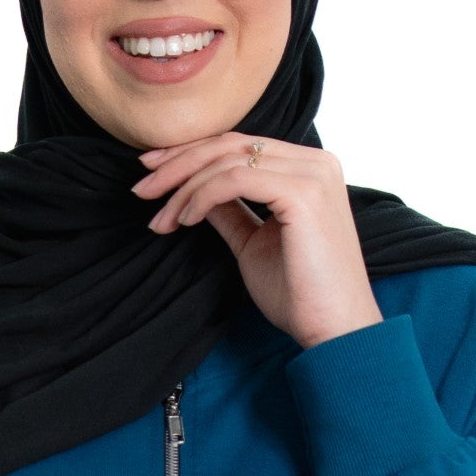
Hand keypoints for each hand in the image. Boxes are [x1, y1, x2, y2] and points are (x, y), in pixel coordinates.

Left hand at [132, 133, 381, 348]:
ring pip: (228, 159)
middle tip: (141, 188)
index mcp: (308, 169)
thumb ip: (229, 211)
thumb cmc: (300, 296)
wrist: (335, 330)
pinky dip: (201, 196)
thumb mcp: (253, 244)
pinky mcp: (303, 193)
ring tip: (160, 217)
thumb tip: (194, 192)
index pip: (240, 145)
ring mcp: (312, 174)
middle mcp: (315, 162)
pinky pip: (234, 180)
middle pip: (231, 144)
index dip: (191, 155)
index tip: (152, 175)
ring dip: (183, 187)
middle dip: (178, 163)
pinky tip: (185, 220)